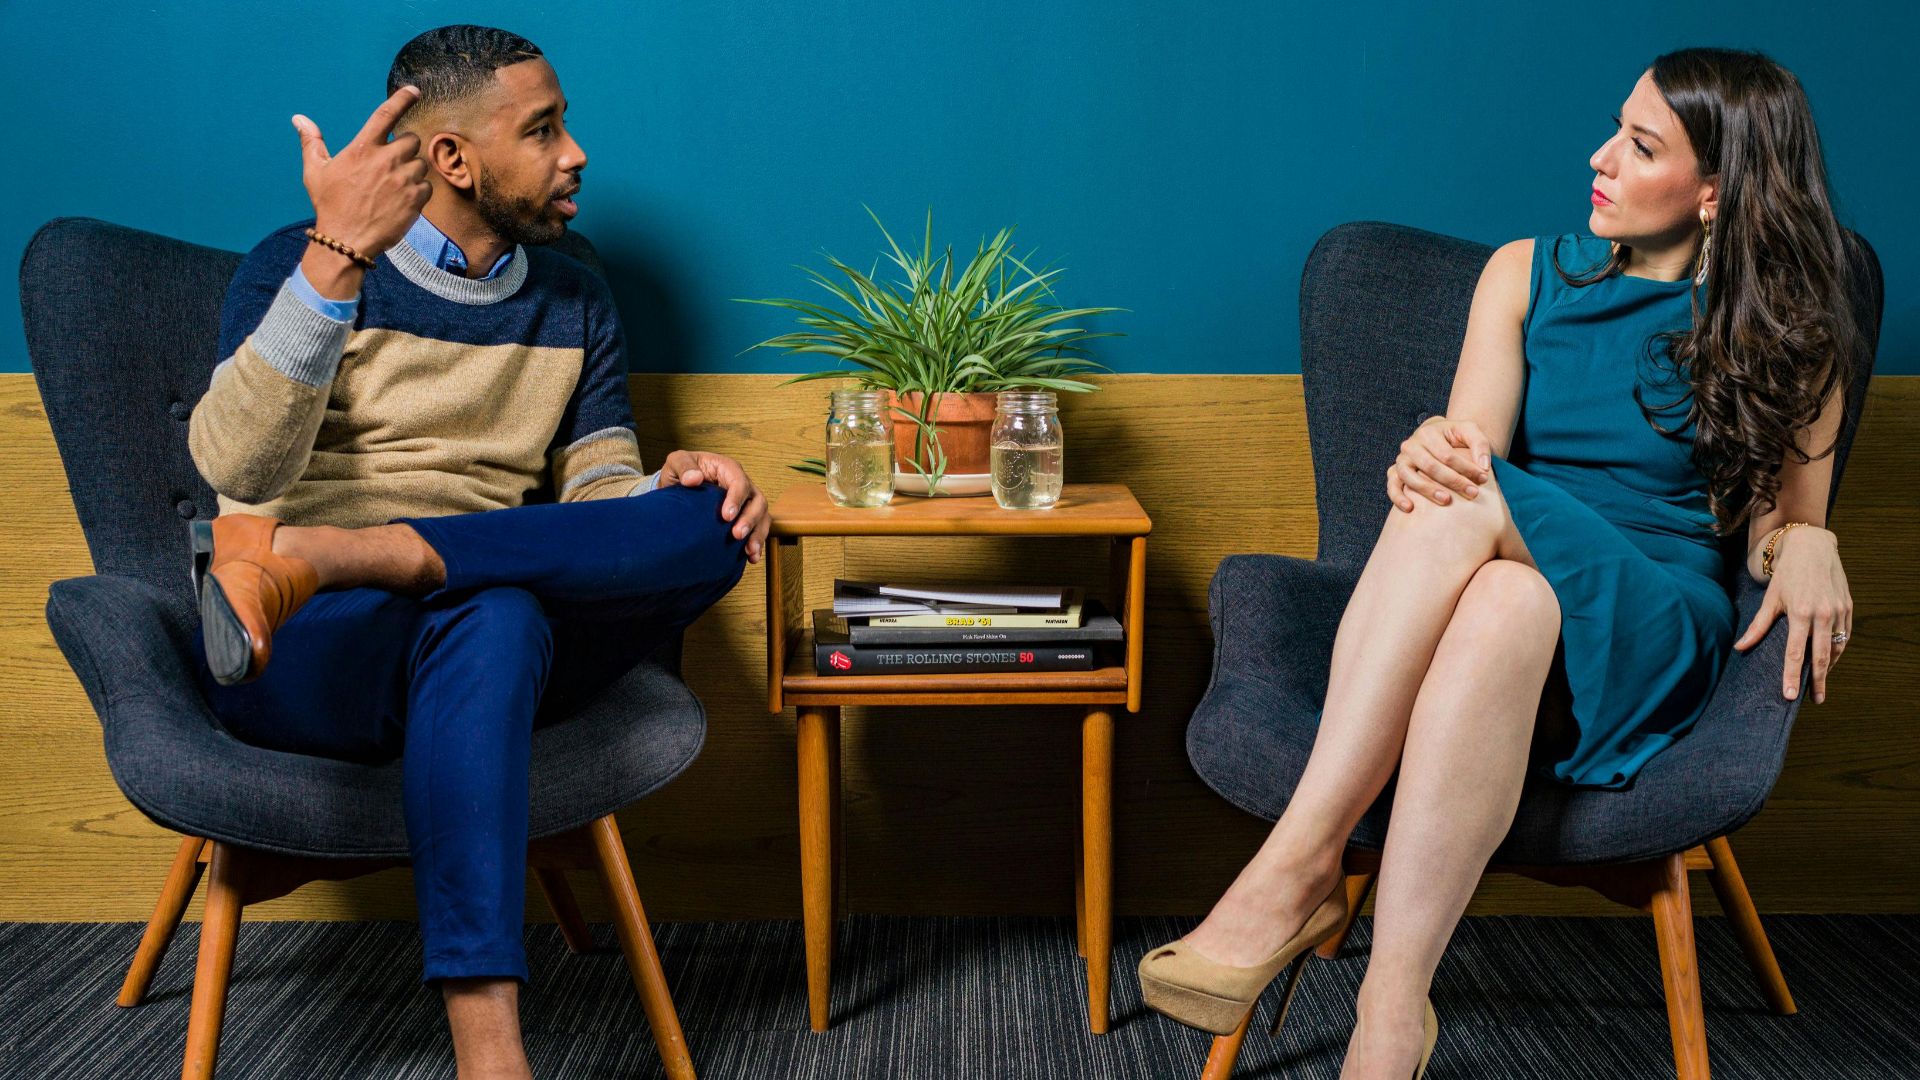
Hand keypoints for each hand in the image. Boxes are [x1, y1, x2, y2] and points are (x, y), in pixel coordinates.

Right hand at [292, 85, 430, 258]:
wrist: (346, 240)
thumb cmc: (330, 205)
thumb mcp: (316, 172)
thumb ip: (312, 142)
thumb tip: (299, 119)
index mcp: (363, 148)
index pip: (386, 114)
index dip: (402, 99)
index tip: (413, 90)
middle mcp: (386, 160)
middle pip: (411, 139)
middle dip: (404, 148)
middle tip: (391, 164)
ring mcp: (403, 179)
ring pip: (420, 164)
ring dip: (411, 171)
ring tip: (392, 188)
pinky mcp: (416, 199)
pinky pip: (427, 186)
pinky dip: (418, 192)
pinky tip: (401, 201)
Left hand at [657, 450, 769, 562]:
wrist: (681, 487)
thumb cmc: (682, 471)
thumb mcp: (676, 461)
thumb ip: (683, 467)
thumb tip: (693, 479)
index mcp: (728, 469)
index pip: (740, 482)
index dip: (737, 499)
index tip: (726, 516)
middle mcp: (743, 485)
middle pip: (757, 501)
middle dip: (750, 519)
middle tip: (737, 535)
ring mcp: (747, 502)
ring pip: (762, 516)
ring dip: (758, 534)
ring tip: (749, 551)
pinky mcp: (745, 517)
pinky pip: (758, 530)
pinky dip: (757, 544)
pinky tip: (751, 557)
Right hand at [1387, 415, 1493, 511]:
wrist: (1435, 435)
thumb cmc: (1454, 436)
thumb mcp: (1469, 430)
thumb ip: (1480, 443)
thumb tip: (1483, 466)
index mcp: (1428, 433)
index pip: (1447, 455)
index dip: (1467, 468)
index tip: (1484, 479)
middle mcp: (1411, 445)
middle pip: (1431, 467)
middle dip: (1454, 481)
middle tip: (1472, 493)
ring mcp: (1401, 460)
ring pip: (1410, 477)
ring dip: (1428, 490)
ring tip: (1446, 501)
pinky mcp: (1395, 472)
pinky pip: (1392, 485)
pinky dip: (1398, 497)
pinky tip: (1410, 508)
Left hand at [1733, 526, 1850, 703]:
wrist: (1812, 547)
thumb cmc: (1787, 574)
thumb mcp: (1770, 598)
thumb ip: (1758, 626)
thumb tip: (1739, 648)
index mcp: (1800, 614)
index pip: (1795, 653)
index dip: (1791, 676)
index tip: (1790, 696)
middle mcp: (1822, 614)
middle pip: (1821, 657)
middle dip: (1817, 682)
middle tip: (1814, 699)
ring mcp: (1838, 611)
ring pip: (1836, 648)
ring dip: (1828, 668)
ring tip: (1820, 683)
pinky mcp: (1848, 607)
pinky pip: (1845, 636)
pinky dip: (1837, 651)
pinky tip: (1829, 661)